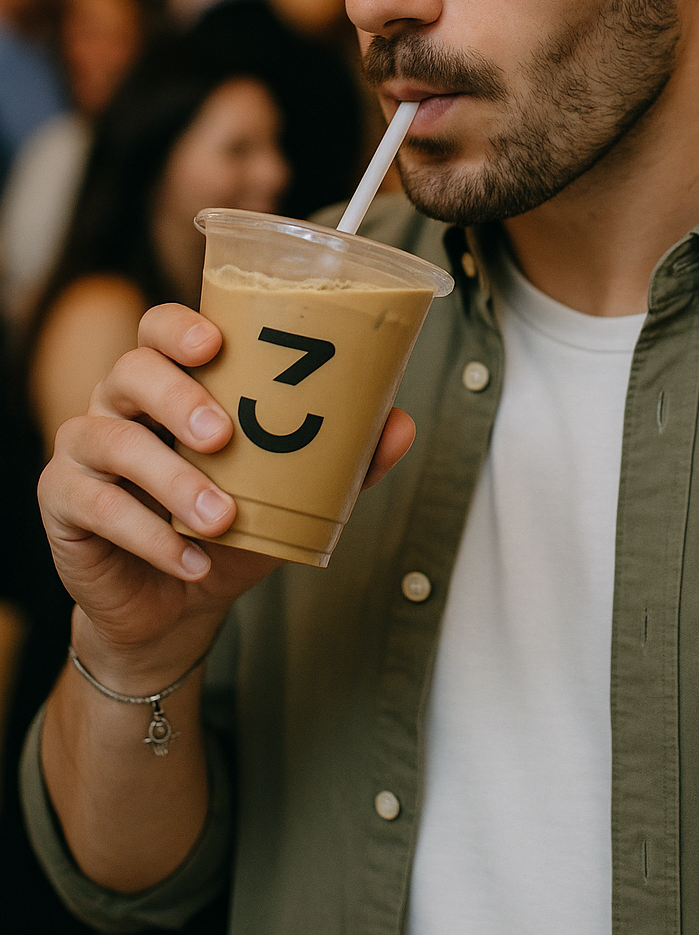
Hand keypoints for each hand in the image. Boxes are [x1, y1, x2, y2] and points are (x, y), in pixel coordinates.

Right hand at [38, 302, 415, 686]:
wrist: (175, 607)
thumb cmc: (228, 528)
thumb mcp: (289, 494)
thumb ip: (342, 460)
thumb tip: (400, 424)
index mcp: (171, 384)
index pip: (159, 329)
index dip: (179, 327)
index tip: (214, 344)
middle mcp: (120, 404)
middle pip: (131, 371)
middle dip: (178, 398)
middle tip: (224, 436)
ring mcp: (84, 450)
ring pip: (112, 440)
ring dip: (171, 479)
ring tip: (221, 518)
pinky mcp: (62, 503)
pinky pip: (94, 505)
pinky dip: (147, 536)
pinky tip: (189, 559)